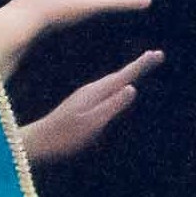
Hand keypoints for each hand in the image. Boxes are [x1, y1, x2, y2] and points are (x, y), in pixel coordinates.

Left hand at [19, 49, 162, 164]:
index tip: (158, 54)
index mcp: (96, 92)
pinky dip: (116, 84)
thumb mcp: (91, 124)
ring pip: (112, 82)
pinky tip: (116, 87)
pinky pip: (105, 90)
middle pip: (120, 76)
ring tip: (141, 67)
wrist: (37, 142)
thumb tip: (132, 88)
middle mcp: (91, 90)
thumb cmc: (64, 137)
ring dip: (128, 74)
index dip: (141, 66)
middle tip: (156, 56)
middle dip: (138, 66)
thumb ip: (111, 106)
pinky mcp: (80, 105)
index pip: (124, 76)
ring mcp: (84, 97)